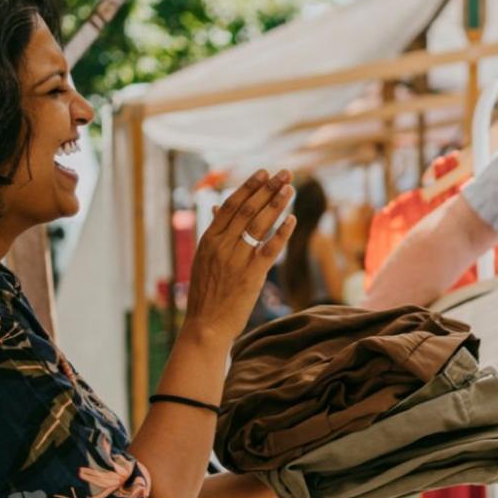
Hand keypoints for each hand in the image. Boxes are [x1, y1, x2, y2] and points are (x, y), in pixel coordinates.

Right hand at [184, 169, 296, 341]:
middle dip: (267, 189)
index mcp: (208, 240)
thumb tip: (216, 208)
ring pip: (259, 225)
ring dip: (276, 204)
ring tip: (290, 189)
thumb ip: (214, 234)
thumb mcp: (204, 259)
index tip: (263, 172)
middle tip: (284, 173)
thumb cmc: (207, 293)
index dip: (248, 187)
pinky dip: (282, 233)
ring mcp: (236, 260)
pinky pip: (270, 249)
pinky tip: (293, 219)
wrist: (206, 324)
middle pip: (247, 210)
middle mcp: (221, 246)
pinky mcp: (252, 275)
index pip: (229, 205)